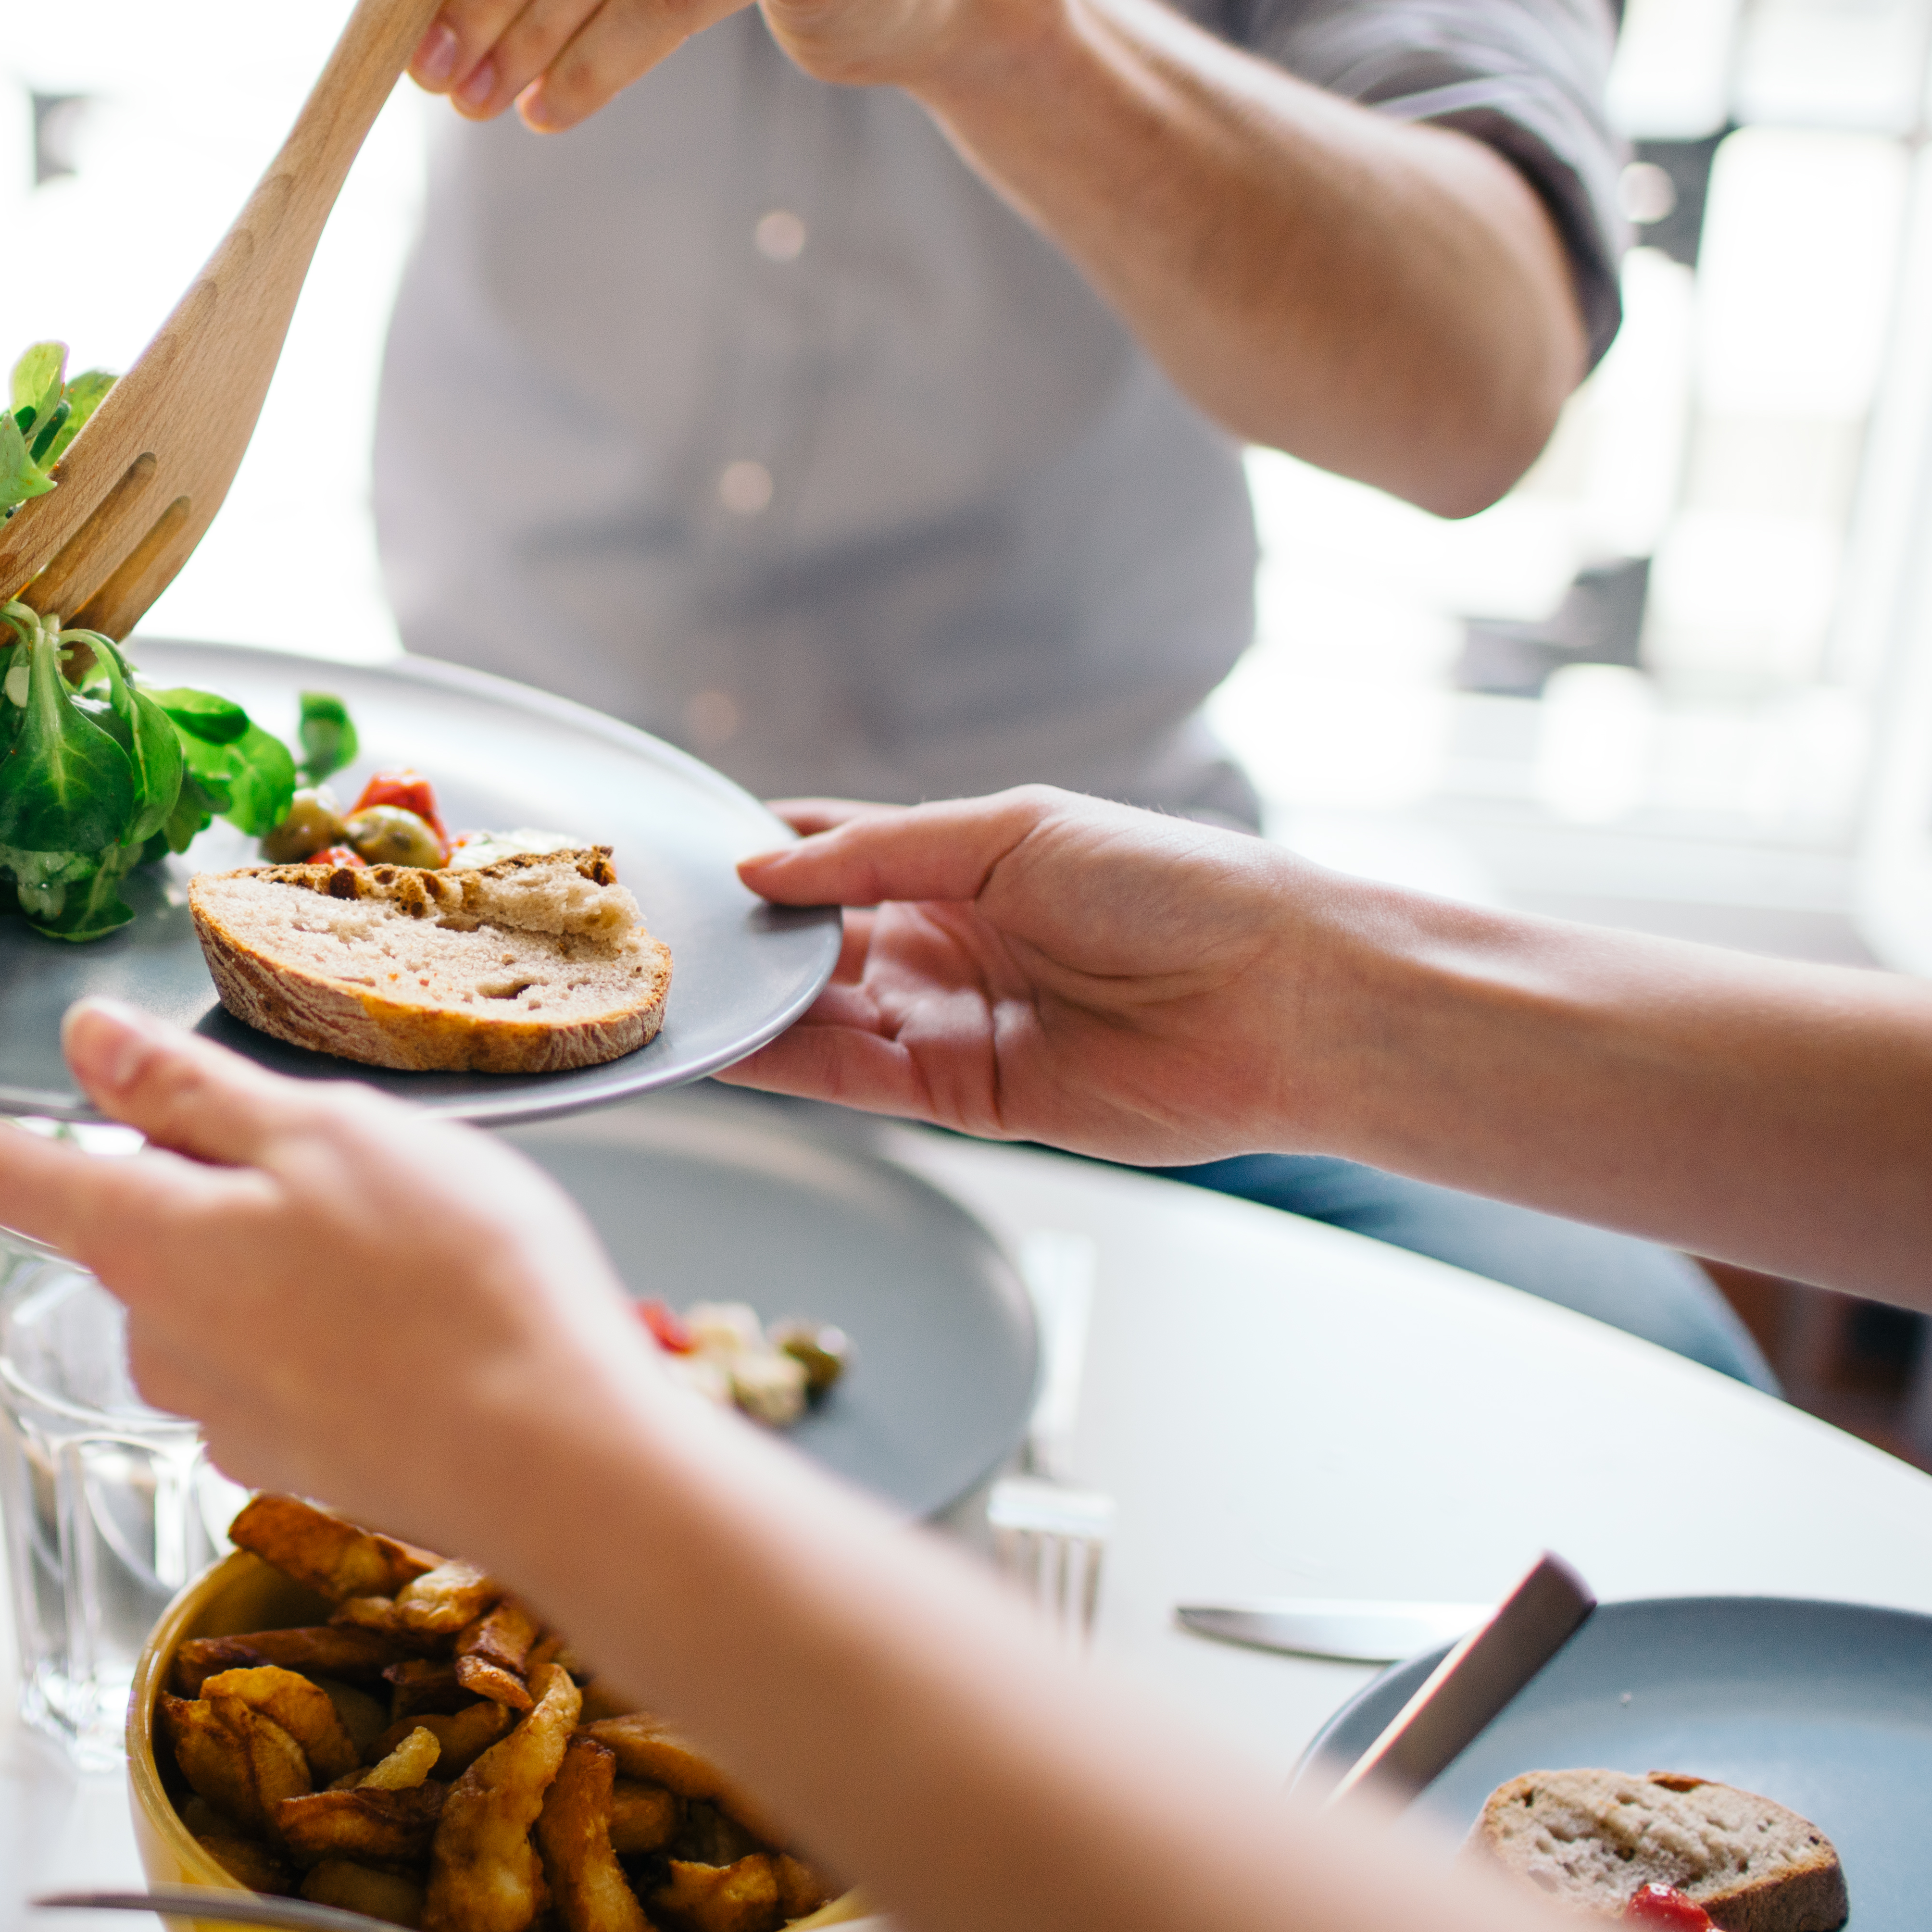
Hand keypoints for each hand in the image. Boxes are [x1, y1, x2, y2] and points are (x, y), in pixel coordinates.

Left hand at [0, 1002, 674, 1545]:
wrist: (559, 1465)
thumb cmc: (454, 1282)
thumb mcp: (322, 1135)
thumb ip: (188, 1096)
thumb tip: (81, 1043)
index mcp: (145, 1241)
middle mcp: (157, 1335)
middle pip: (132, 1219)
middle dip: (201, 1173)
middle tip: (332, 1142)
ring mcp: (222, 1407)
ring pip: (217, 1284)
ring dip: (281, 1246)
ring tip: (409, 1230)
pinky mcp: (293, 1452)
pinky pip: (282, 1351)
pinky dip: (331, 1317)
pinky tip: (421, 1309)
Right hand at [722, 788, 1355, 1163]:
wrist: (1279, 998)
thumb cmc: (1172, 887)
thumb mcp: (1012, 832)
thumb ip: (878, 853)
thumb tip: (761, 869)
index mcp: (962, 864)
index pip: (833, 853)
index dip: (762, 855)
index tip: (683, 855)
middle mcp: (947, 943)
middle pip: (815, 942)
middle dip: (743, 939)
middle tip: (653, 933)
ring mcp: (952, 1022)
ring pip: (822, 1015)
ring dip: (752, 1006)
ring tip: (669, 992)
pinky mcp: (966, 1099)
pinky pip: (855, 1080)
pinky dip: (789, 1064)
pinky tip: (727, 1045)